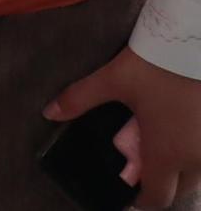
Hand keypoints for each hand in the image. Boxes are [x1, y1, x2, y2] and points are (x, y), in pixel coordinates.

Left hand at [47, 47, 200, 207]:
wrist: (197, 40)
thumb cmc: (158, 63)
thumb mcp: (114, 79)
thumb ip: (79, 98)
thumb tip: (49, 113)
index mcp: (168, 153)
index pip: (158, 197)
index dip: (142, 200)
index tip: (130, 195)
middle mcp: (197, 157)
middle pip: (180, 186)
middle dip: (161, 179)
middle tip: (141, 158)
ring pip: (198, 171)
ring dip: (181, 164)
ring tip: (161, 137)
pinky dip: (195, 149)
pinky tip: (181, 125)